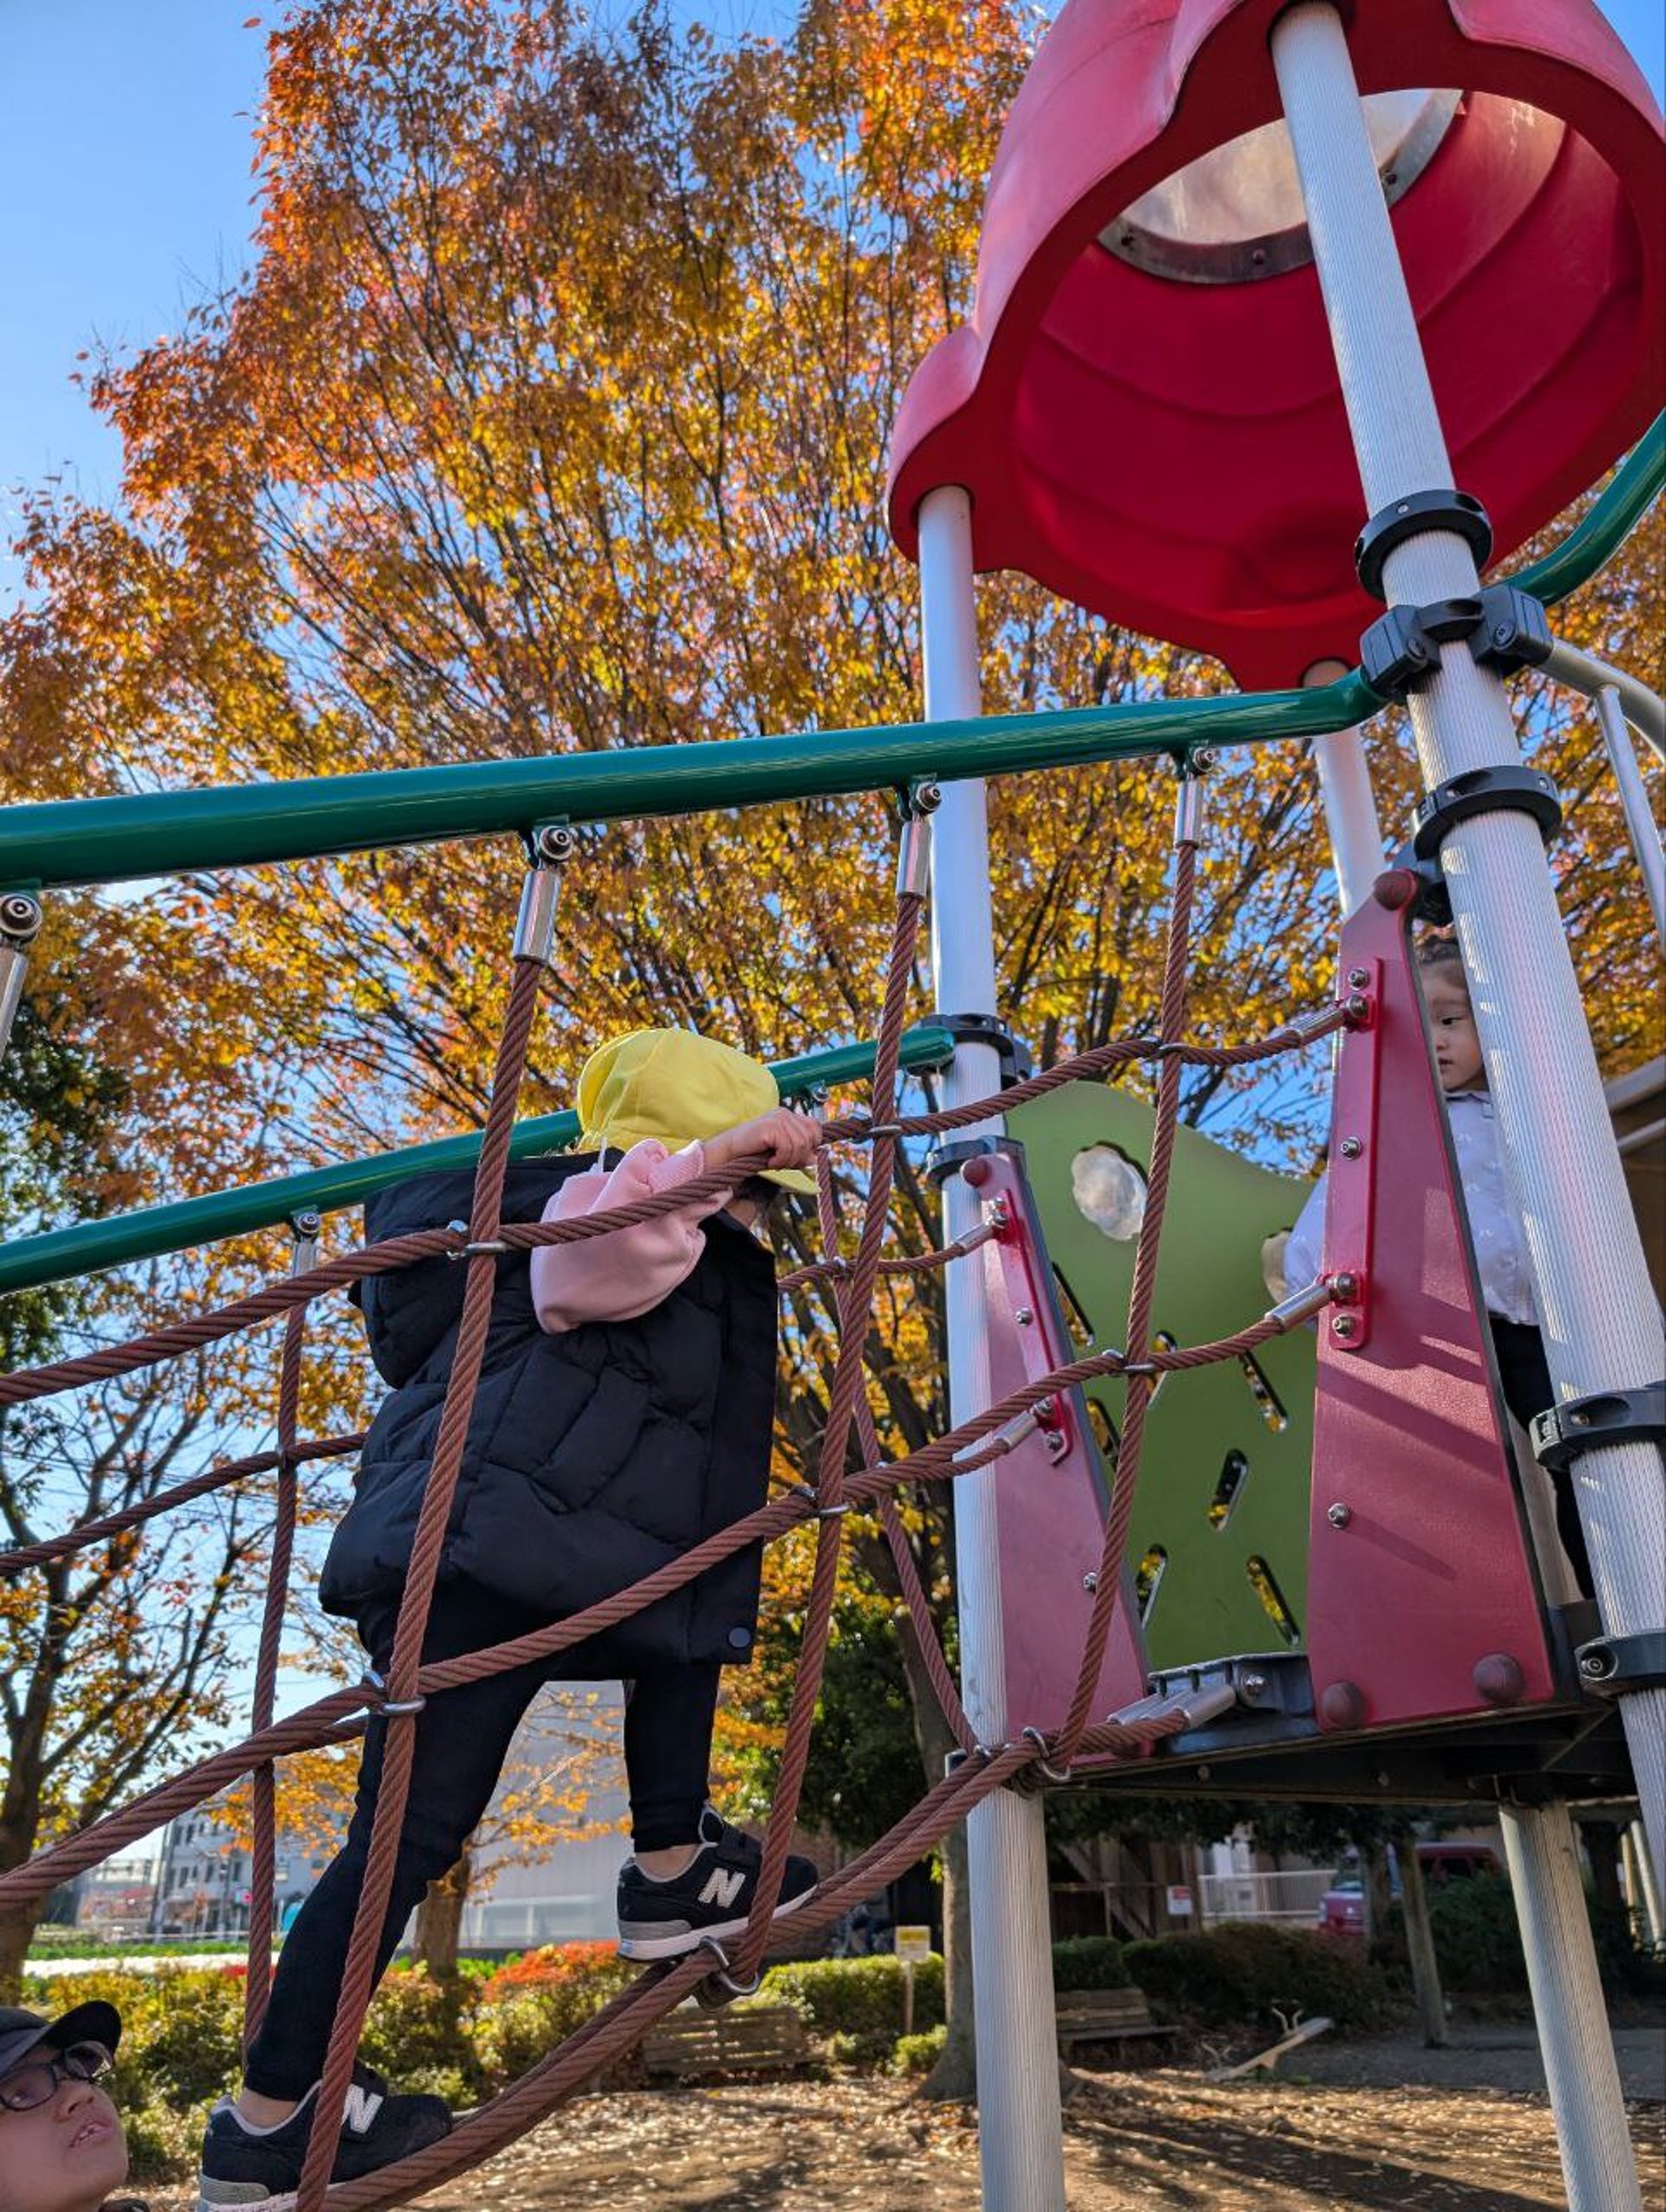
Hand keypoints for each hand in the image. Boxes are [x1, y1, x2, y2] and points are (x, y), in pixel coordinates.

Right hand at [705, 1106, 822, 1173]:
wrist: (730, 1152)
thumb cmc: (754, 1153)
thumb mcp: (782, 1152)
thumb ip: (798, 1152)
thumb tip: (814, 1159)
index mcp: (789, 1116)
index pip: (815, 1128)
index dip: (811, 1145)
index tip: (797, 1158)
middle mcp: (785, 1114)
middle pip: (811, 1137)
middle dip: (800, 1156)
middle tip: (784, 1162)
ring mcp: (778, 1119)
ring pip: (800, 1145)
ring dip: (789, 1160)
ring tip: (775, 1162)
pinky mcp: (771, 1127)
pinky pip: (787, 1148)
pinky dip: (780, 1160)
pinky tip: (770, 1161)